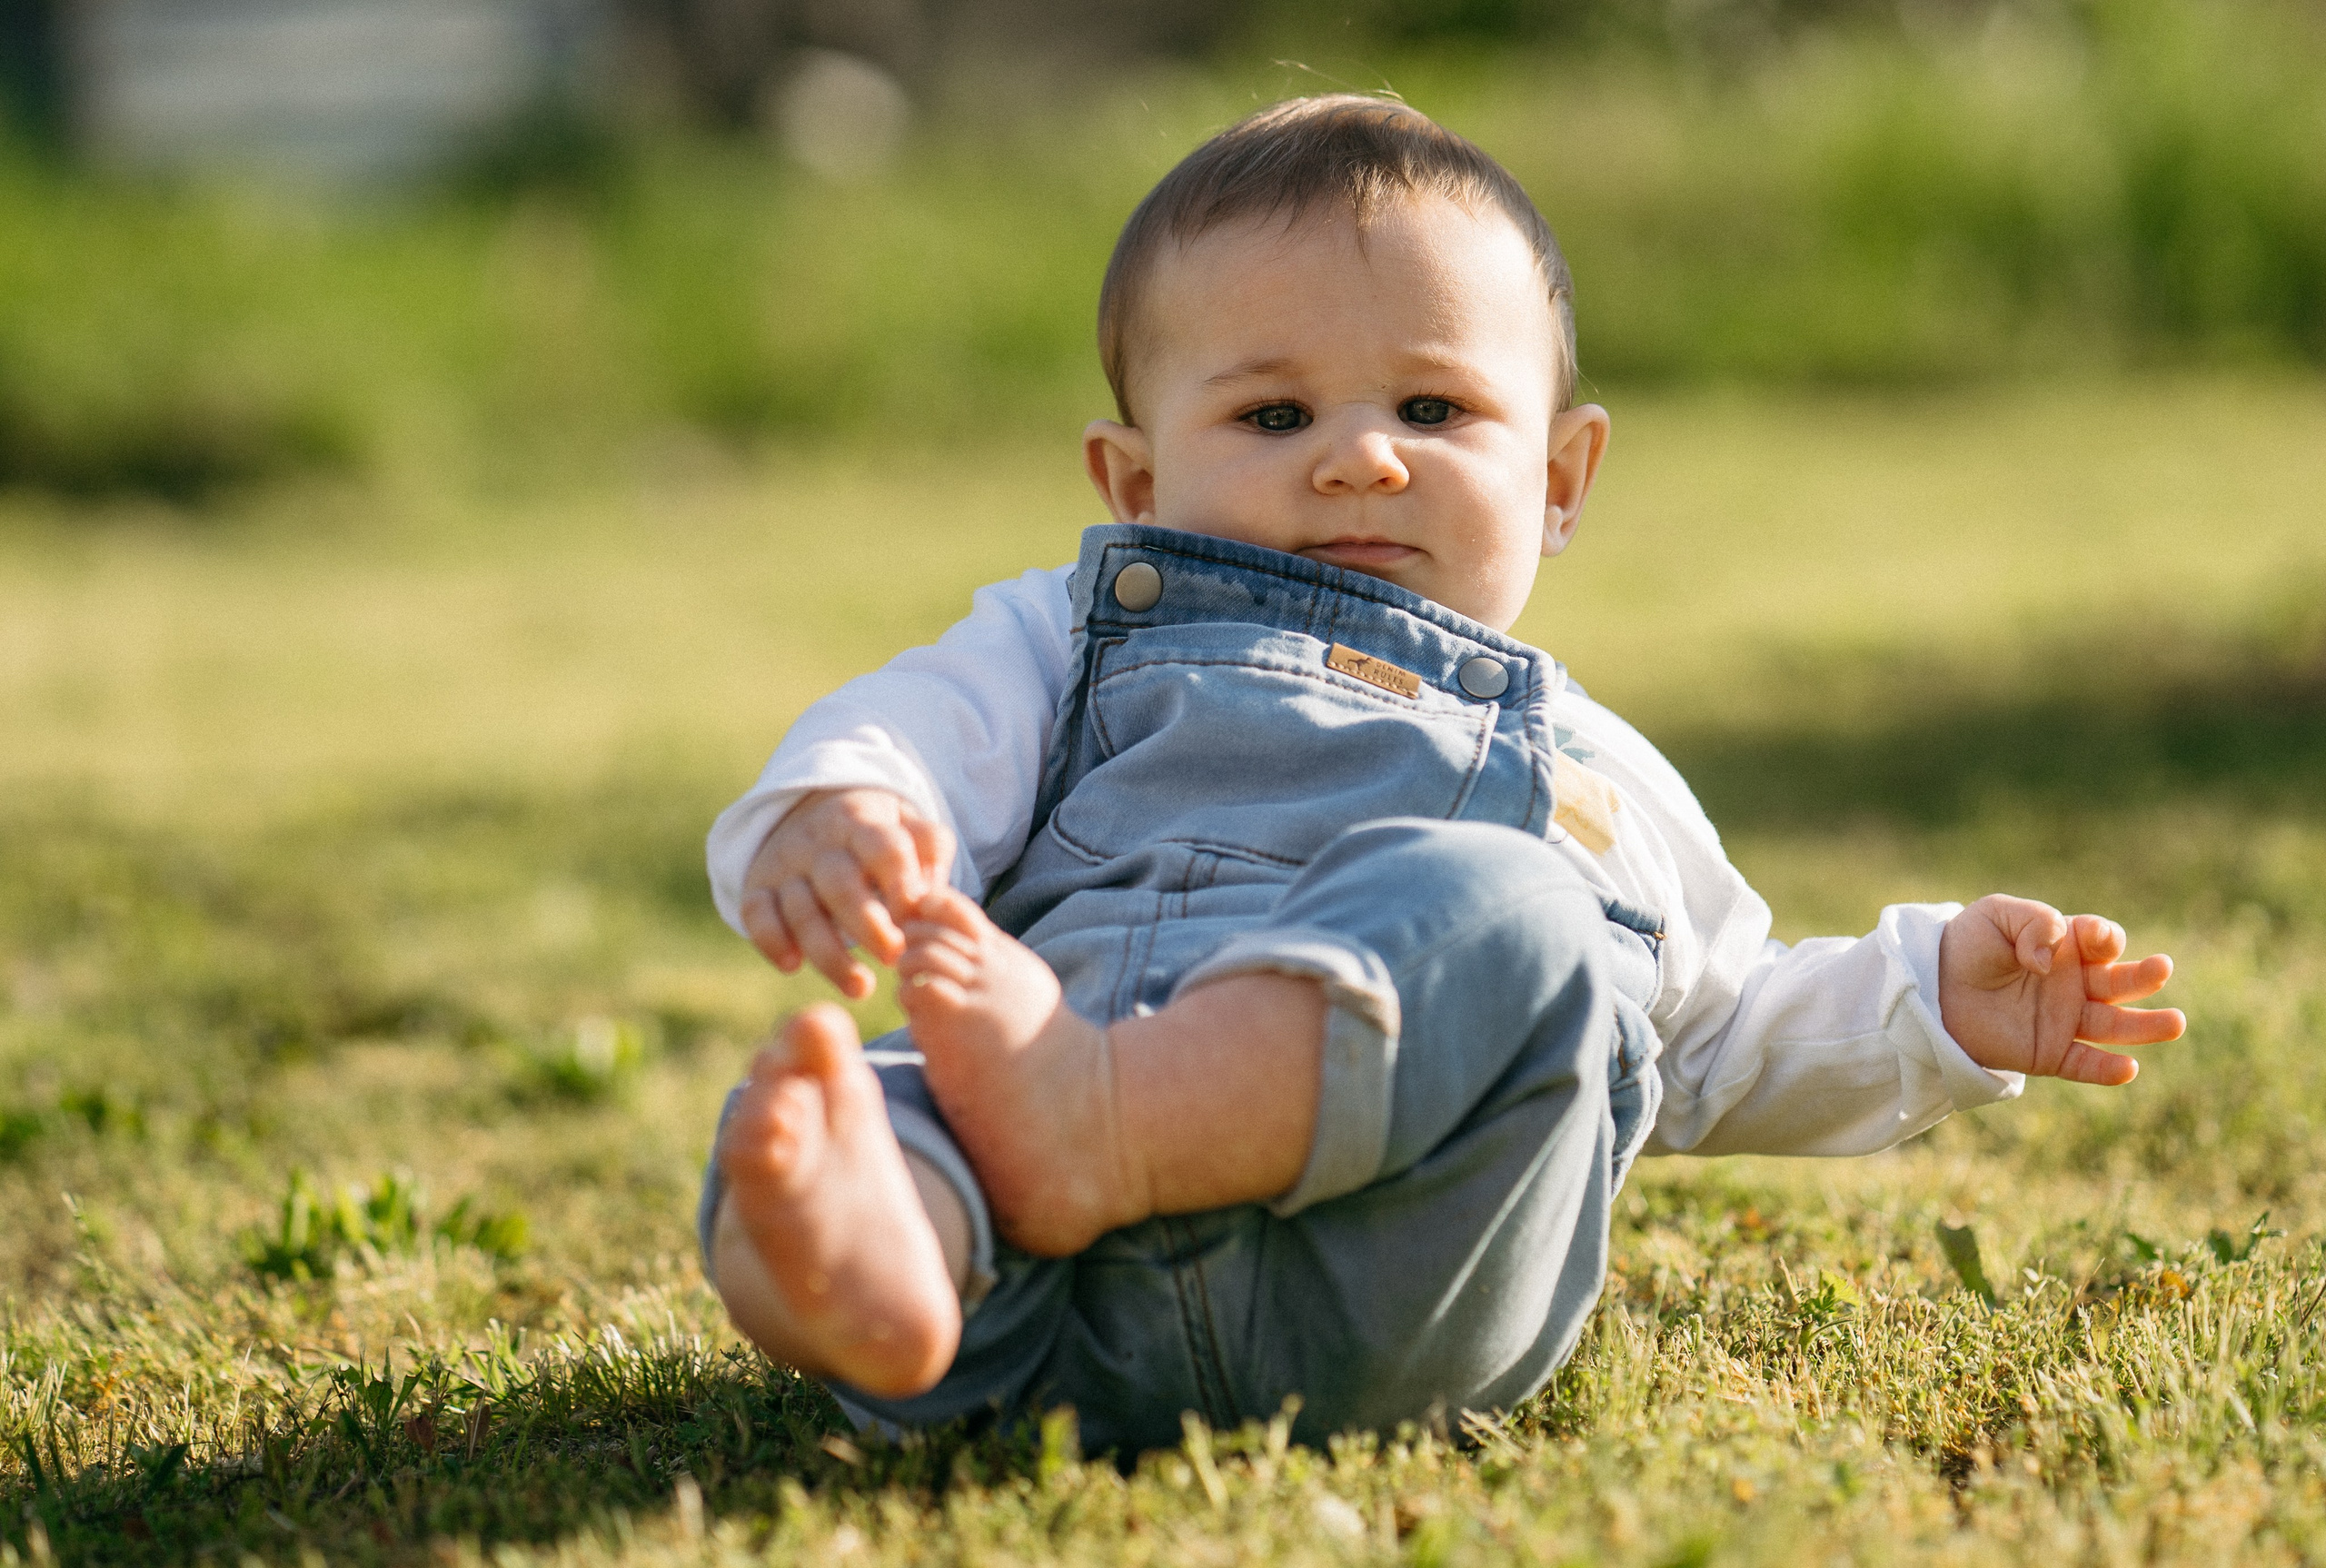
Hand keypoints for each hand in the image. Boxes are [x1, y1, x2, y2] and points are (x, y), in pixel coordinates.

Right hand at [739, 790, 955, 997]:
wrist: (806, 812)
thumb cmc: (874, 834)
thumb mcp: (905, 824)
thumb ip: (930, 847)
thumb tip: (932, 892)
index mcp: (862, 823)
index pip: (883, 848)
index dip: (901, 882)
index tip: (915, 917)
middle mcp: (820, 843)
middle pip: (840, 883)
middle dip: (868, 925)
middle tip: (895, 957)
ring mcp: (786, 866)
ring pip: (802, 908)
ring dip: (830, 953)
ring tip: (861, 987)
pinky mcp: (758, 887)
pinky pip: (756, 913)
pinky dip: (770, 939)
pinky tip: (792, 965)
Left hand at [1938, 895, 2184, 1085]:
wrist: (1930, 986)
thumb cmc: (1967, 945)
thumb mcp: (1995, 916)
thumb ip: (2033, 922)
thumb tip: (2051, 961)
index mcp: (2067, 946)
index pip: (2101, 941)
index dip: (2104, 938)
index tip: (2093, 938)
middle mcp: (2074, 984)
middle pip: (2119, 982)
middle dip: (2142, 976)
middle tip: (2162, 968)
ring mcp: (2064, 1020)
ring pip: (2114, 1026)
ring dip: (2145, 1026)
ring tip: (2175, 1023)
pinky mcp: (2047, 1053)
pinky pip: (2083, 1064)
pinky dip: (2106, 1070)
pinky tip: (2128, 1068)